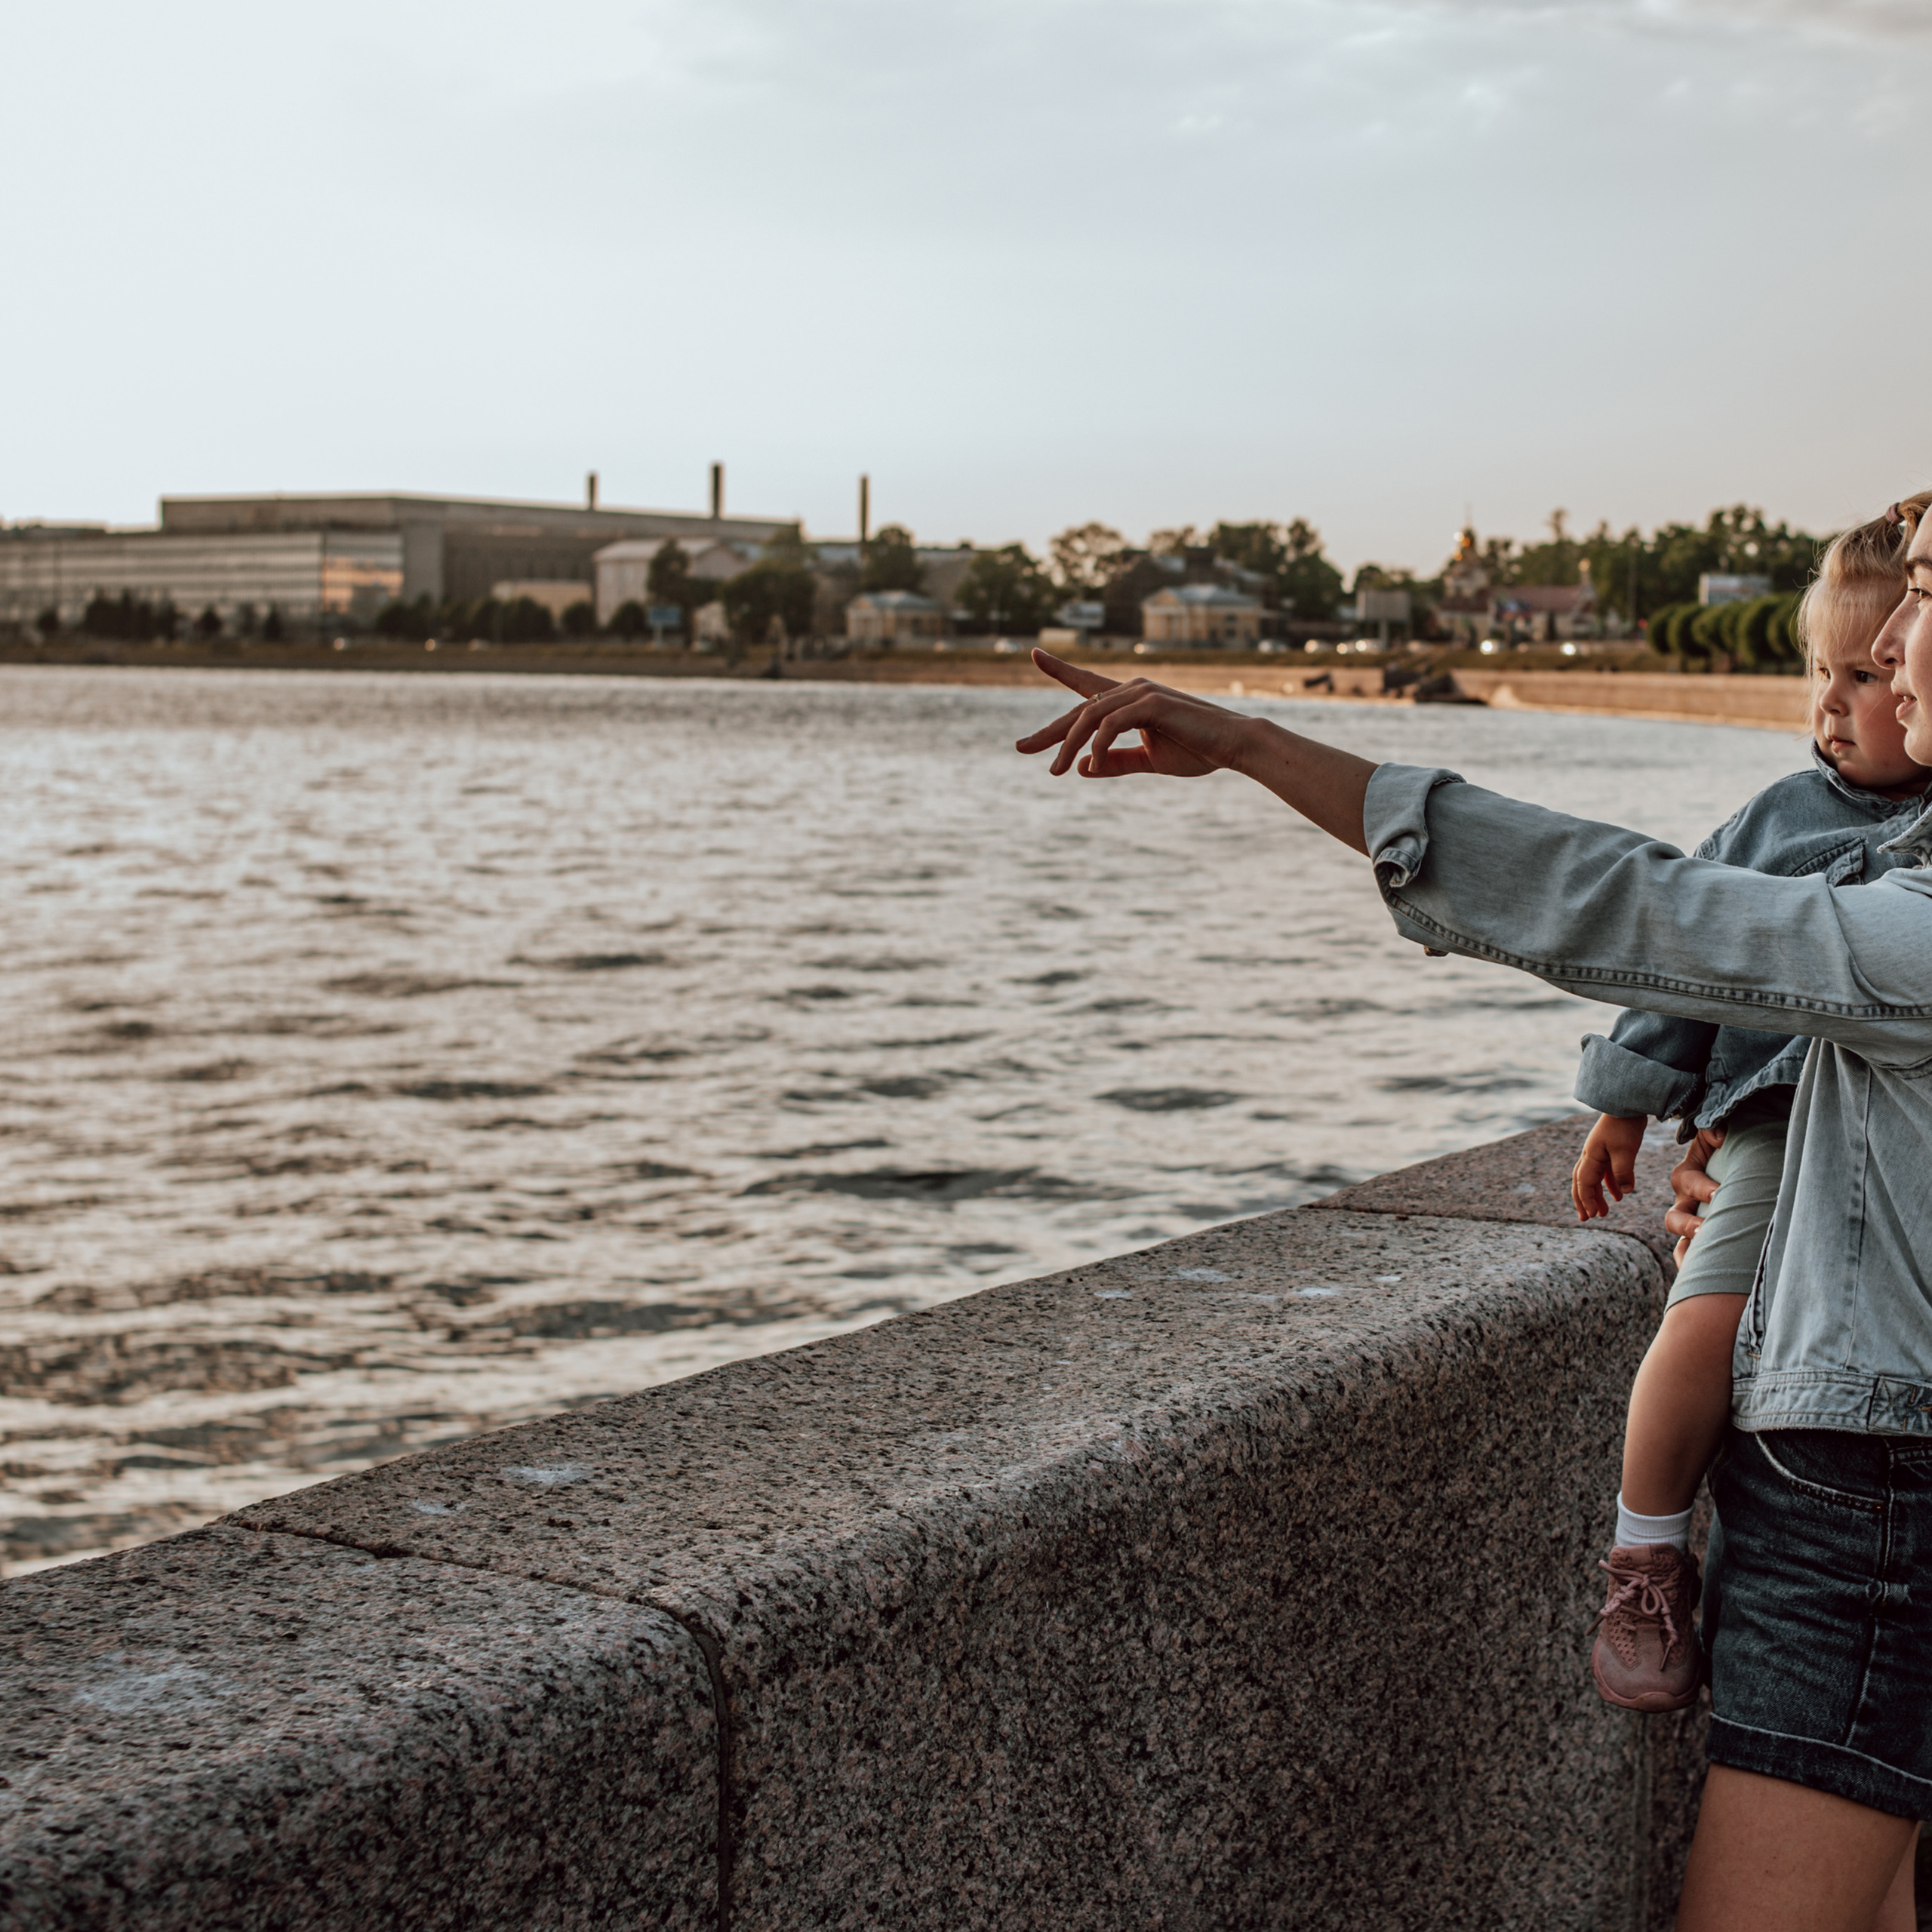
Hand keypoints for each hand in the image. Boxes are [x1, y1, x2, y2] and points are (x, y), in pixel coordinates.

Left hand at [1015, 649, 1260, 779]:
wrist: (1234, 746)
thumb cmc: (1197, 750)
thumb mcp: (1148, 760)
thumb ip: (1115, 763)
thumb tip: (1081, 768)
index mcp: (1129, 700)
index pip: (1087, 684)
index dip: (1060, 669)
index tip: (1035, 655)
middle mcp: (1131, 689)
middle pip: (1079, 709)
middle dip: (1049, 731)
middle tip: (1020, 747)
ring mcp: (1140, 692)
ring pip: (1089, 718)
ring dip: (1069, 746)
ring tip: (1055, 772)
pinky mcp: (1151, 702)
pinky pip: (1110, 725)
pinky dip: (1097, 746)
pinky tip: (1092, 765)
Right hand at [1572, 1113, 1645, 1220]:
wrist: (1627, 1104)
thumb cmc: (1624, 1126)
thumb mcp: (1625, 1151)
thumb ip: (1623, 1172)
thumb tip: (1625, 1193)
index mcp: (1590, 1156)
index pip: (1584, 1183)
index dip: (1587, 1200)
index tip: (1593, 1216)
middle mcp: (1590, 1156)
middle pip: (1582, 1183)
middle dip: (1584, 1201)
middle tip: (1587, 1219)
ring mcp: (1598, 1153)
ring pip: (1593, 1179)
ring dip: (1597, 1196)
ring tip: (1605, 1212)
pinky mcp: (1609, 1150)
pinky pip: (1605, 1172)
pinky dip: (1609, 1185)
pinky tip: (1620, 1195)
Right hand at [1664, 1127, 1725, 1253]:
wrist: (1734, 1163)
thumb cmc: (1727, 1148)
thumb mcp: (1716, 1136)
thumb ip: (1714, 1130)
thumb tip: (1720, 1134)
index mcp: (1687, 1176)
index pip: (1689, 1182)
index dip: (1703, 1189)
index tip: (1719, 1193)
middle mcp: (1684, 1201)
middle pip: (1675, 1217)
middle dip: (1690, 1225)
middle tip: (1705, 1228)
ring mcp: (1690, 1220)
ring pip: (1680, 1239)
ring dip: (1689, 1247)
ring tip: (1704, 1257)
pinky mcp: (1698, 1236)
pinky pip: (1686, 1254)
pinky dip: (1690, 1263)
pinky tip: (1699, 1275)